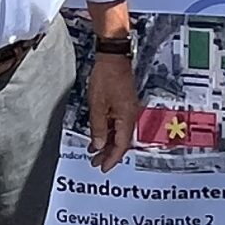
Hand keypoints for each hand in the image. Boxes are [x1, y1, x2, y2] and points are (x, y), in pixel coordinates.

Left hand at [87, 50, 137, 171]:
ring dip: (106, 143)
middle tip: (96, 163)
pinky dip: (106, 131)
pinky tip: (97, 135)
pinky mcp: (122, 104)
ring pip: (118, 133)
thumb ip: (98, 127)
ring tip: (94, 152)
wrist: (113, 57)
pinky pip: (116, 123)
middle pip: (121, 141)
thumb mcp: (97, 105)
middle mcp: (130, 116)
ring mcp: (127, 109)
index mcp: (127, 118)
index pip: (121, 145)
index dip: (112, 158)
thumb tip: (98, 144)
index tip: (103, 167)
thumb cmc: (106, 77)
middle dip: (108, 153)